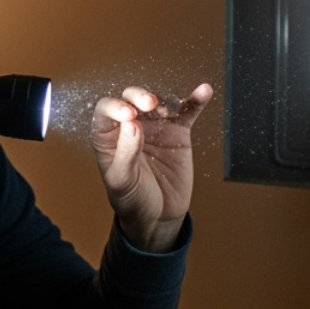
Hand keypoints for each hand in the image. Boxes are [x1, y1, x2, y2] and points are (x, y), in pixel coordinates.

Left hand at [91, 83, 213, 252]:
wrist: (159, 216)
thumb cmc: (133, 200)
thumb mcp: (122, 182)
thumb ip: (126, 153)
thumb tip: (132, 124)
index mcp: (107, 137)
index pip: (106, 111)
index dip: (115, 107)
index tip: (130, 115)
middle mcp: (129, 126)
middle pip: (131, 98)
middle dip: (139, 96)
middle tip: (150, 104)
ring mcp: (155, 126)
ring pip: (158, 101)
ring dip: (164, 100)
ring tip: (170, 112)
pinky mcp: (178, 132)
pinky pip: (187, 112)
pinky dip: (195, 101)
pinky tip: (203, 91)